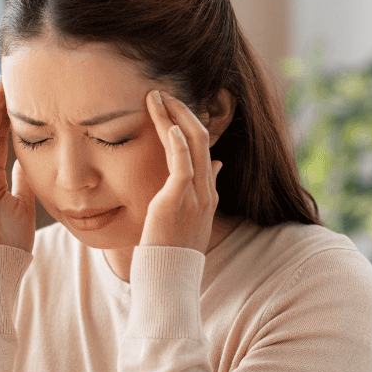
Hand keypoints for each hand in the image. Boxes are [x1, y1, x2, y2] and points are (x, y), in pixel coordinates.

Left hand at [140, 89, 222, 252]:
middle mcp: (205, 191)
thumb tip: (216, 164)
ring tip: (155, 97)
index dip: (189, 122)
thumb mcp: (192, 219)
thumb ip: (205, 189)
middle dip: (181, 111)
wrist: (167, 279)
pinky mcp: (176, 201)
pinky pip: (182, 166)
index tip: (171, 105)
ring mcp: (194, 195)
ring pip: (192, 144)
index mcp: (207, 194)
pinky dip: (178, 143)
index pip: (203, 148)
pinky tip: (170, 125)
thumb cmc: (172, 252)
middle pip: (201, 139)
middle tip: (161, 92)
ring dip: (173, 117)